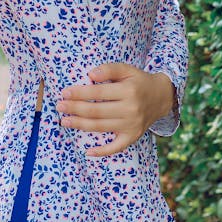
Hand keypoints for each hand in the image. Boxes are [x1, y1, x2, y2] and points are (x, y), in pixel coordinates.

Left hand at [56, 62, 174, 155]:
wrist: (161, 97)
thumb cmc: (138, 81)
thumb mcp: (127, 69)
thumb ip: (109, 69)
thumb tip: (90, 75)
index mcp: (128, 90)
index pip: (98, 92)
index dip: (80, 93)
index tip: (64, 92)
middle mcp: (131, 109)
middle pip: (97, 111)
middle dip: (75, 109)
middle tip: (59, 106)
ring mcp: (132, 125)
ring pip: (101, 127)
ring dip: (80, 125)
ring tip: (64, 121)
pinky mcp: (133, 137)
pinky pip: (116, 147)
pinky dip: (102, 152)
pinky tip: (88, 152)